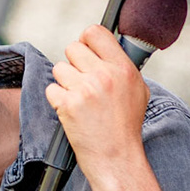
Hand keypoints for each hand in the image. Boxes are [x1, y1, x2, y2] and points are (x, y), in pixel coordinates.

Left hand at [45, 24, 149, 173]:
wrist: (117, 158)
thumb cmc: (126, 126)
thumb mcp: (137, 90)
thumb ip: (122, 66)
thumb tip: (105, 47)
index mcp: (123, 68)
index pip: (95, 32)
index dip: (86, 40)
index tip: (86, 51)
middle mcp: (104, 75)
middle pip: (72, 48)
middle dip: (74, 64)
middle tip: (82, 82)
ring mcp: (85, 89)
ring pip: (59, 68)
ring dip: (65, 82)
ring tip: (79, 99)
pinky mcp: (68, 104)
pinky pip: (51, 89)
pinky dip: (57, 100)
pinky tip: (71, 111)